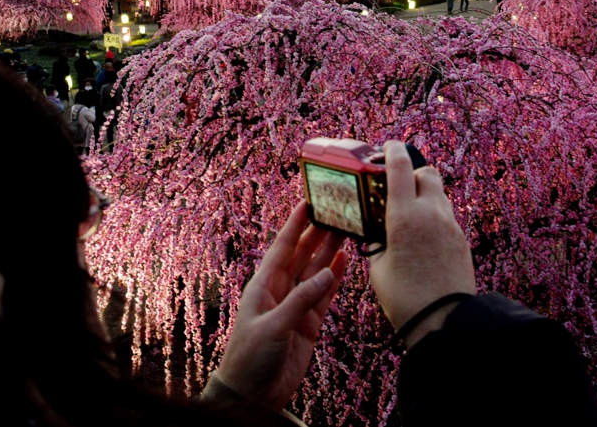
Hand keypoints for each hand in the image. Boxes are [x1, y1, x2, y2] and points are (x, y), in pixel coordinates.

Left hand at [211, 202, 347, 408]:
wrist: (252, 395)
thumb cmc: (249, 358)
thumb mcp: (273, 327)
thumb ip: (301, 300)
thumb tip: (329, 273)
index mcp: (264, 285)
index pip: (282, 247)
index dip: (295, 224)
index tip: (307, 200)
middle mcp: (281, 290)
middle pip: (303, 254)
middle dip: (318, 232)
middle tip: (336, 211)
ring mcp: (296, 305)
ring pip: (316, 271)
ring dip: (330, 251)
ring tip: (347, 229)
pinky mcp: (309, 322)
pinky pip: (325, 293)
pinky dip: (335, 277)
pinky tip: (346, 260)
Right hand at [368, 141, 475, 347]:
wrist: (443, 320)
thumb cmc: (404, 297)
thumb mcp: (378, 266)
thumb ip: (377, 240)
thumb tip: (378, 232)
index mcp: (404, 215)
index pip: (400, 166)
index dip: (392, 150)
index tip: (386, 147)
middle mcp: (431, 212)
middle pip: (427, 173)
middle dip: (412, 173)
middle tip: (396, 187)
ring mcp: (451, 224)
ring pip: (439, 193)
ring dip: (424, 194)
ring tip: (407, 215)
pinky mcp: (461, 238)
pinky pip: (446, 215)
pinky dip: (433, 214)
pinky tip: (421, 236)